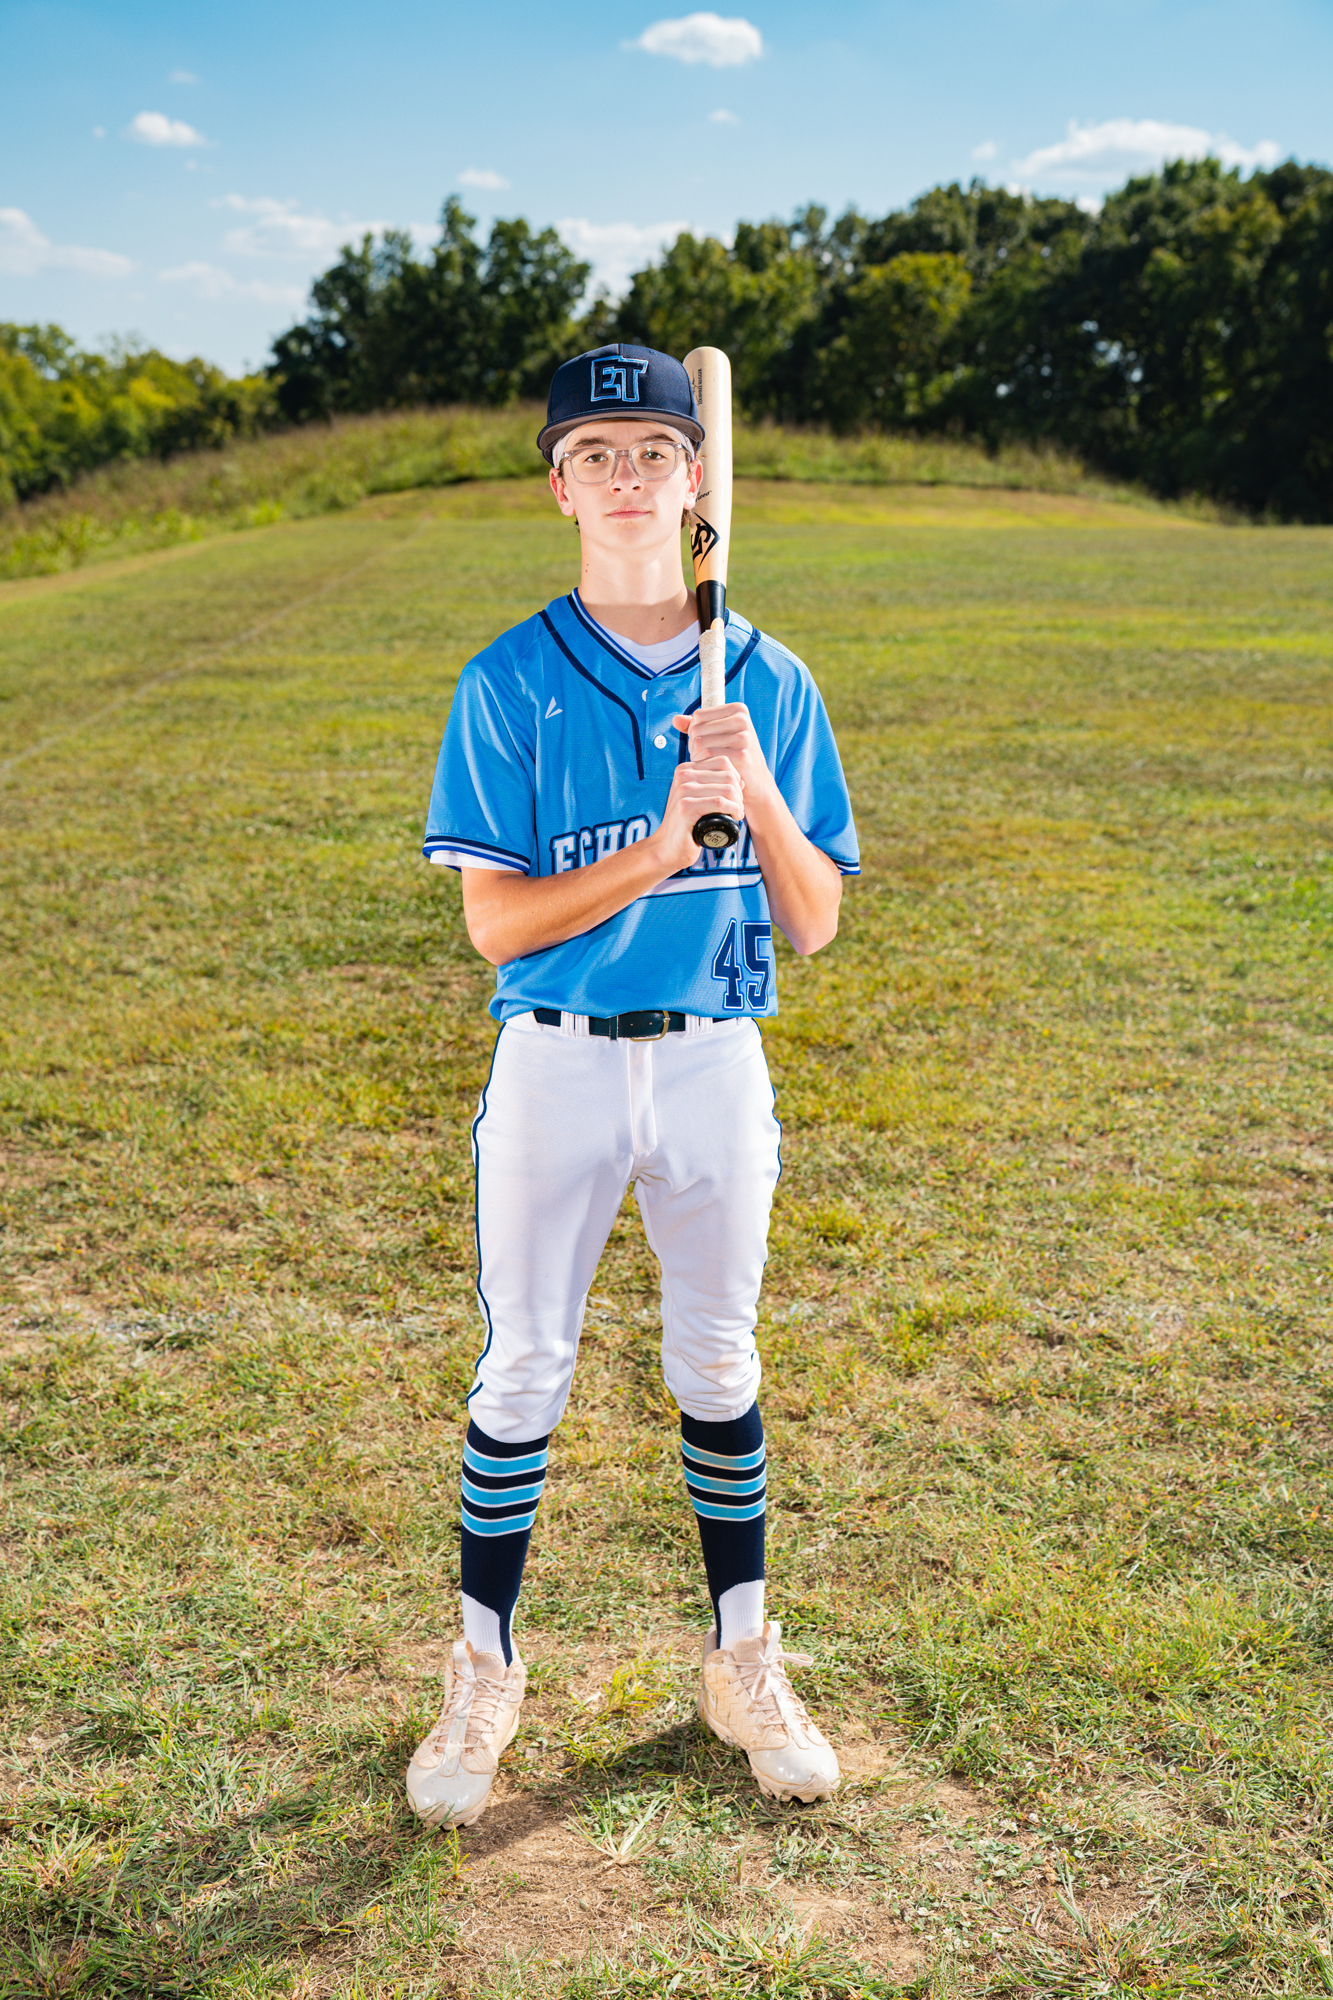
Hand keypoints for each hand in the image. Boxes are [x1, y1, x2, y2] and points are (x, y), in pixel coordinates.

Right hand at [650, 750, 744, 872]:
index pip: (722, 761)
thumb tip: (742, 780)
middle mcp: (683, 776)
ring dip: (739, 803)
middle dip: (740, 792)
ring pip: (727, 788)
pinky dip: (733, 809)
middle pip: (728, 775)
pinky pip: (719, 802)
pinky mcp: (686, 807)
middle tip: (738, 808)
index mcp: (685, 769)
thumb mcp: (700, 800)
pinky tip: (736, 816)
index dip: (736, 778)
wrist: (667, 848)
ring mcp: (683, 790)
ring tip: (738, 813)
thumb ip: (716, 787)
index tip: (736, 796)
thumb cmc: (686, 826)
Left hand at [673, 703, 775, 807]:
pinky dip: (702, 764)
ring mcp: (744, 737)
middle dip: (693, 746)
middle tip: (702, 758)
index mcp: (738, 709)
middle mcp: (742, 719)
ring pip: (699, 742)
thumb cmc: (733, 755)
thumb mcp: (718, 735)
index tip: (701, 745)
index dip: (693, 732)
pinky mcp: (741, 754)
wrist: (756, 781)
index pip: (698, 716)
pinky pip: (707, 755)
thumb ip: (696, 726)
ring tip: (705, 763)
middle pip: (697, 729)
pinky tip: (709, 770)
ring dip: (696, 756)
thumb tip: (675, 719)